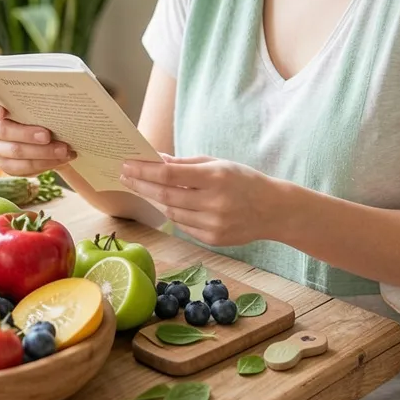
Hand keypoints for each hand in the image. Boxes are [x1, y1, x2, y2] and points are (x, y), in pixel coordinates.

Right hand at [0, 92, 76, 177]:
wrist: (48, 131)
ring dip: (42, 152)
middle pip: (1, 131)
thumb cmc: (40, 108)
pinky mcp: (5, 164)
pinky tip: (60, 159)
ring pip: (14, 152)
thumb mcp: (37, 99)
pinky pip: (21, 168)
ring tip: (63, 149)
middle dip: (27, 134)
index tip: (2, 111)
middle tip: (48, 135)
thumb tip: (54, 97)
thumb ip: (36, 96)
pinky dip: (44, 163)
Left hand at [119, 154, 291, 247]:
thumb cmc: (243, 181)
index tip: (127, 164)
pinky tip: (167, 202)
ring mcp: (213, 224)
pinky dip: (172, 212)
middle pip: (165, 195)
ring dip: (154, 198)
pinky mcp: (212, 239)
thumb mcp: (218, 164)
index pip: (169, 175)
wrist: (274, 210)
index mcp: (216, 178)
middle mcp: (214, 203)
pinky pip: (182, 225)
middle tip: (124, 175)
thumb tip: (154, 159)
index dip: (144, 170)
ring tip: (142, 186)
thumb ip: (185, 164)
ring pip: (171, 212)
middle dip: (140, 184)